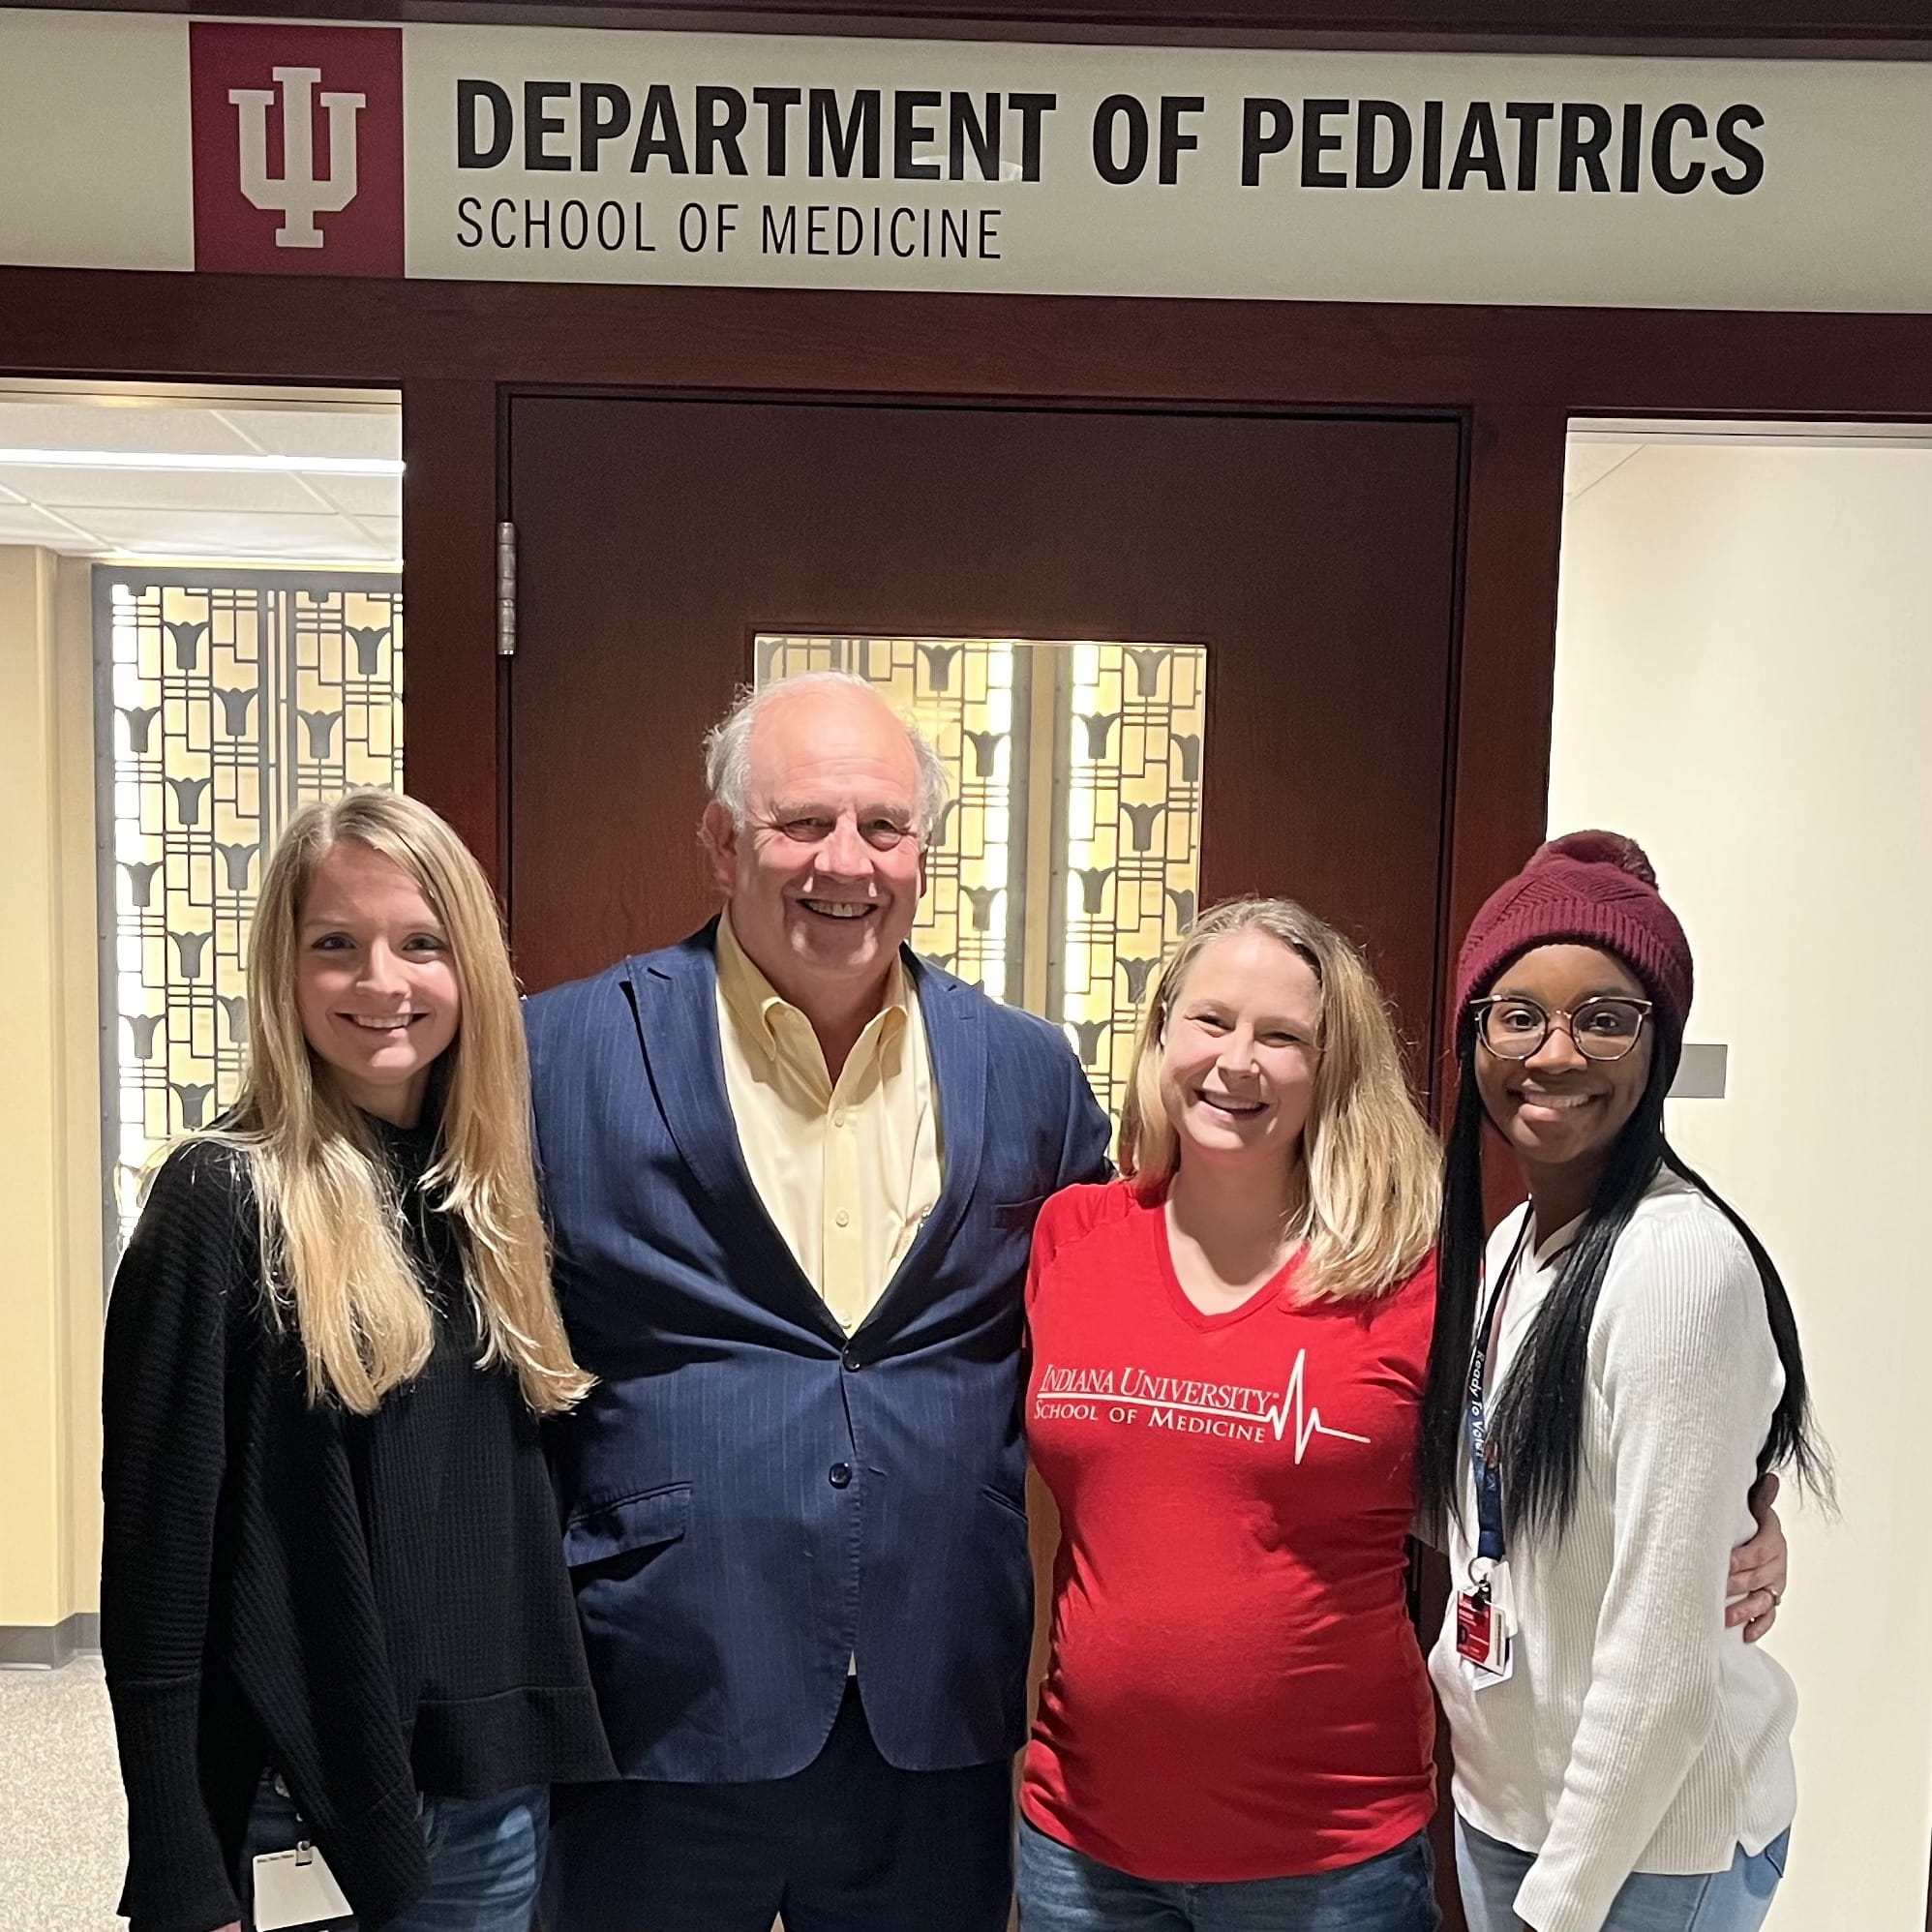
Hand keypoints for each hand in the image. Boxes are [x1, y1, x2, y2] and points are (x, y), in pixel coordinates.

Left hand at [1726, 1472, 1785, 1641]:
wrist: (1763, 1536)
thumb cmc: (1752, 1522)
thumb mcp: (1757, 1508)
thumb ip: (1761, 1497)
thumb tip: (1770, 1478)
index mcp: (1772, 1541)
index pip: (1760, 1551)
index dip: (1741, 1559)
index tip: (1722, 1563)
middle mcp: (1776, 1565)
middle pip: (1757, 1578)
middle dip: (1735, 1585)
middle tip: (1713, 1590)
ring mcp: (1774, 1585)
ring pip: (1763, 1600)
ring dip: (1745, 1611)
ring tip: (1725, 1619)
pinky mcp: (1772, 1599)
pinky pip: (1769, 1616)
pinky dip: (1759, 1626)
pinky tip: (1746, 1635)